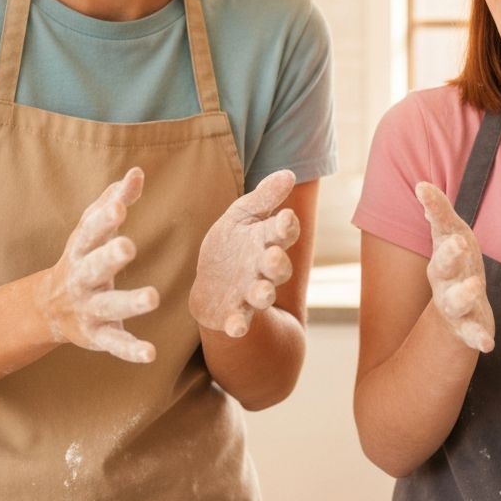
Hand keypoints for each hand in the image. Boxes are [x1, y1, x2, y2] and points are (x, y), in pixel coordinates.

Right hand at [36, 167, 158, 363]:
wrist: (49, 307)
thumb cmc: (82, 256)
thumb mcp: (92, 228)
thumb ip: (115, 200)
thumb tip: (137, 172)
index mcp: (81, 248)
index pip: (91, 230)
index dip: (104, 218)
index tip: (120, 205)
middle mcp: (82, 278)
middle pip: (94, 267)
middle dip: (109, 257)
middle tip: (128, 246)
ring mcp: (88, 308)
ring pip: (108, 306)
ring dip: (128, 303)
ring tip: (152, 298)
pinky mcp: (98, 335)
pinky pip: (115, 343)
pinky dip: (130, 350)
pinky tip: (151, 354)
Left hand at [189, 170, 298, 337]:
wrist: (211, 283)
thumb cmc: (232, 245)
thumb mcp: (242, 215)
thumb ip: (264, 197)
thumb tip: (289, 173)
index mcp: (268, 240)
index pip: (283, 232)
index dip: (286, 226)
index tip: (285, 217)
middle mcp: (264, 269)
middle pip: (279, 267)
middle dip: (278, 262)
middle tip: (273, 255)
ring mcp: (250, 293)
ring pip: (263, 295)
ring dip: (264, 293)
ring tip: (262, 291)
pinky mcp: (234, 314)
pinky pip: (240, 321)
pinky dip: (239, 325)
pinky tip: (235, 327)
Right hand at [416, 182, 494, 352]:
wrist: (456, 310)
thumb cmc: (456, 263)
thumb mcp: (451, 235)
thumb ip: (439, 211)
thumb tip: (421, 184)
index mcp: (441, 253)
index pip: (437, 228)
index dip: (433, 210)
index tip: (425, 190)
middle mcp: (443, 279)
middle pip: (443, 267)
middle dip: (450, 254)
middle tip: (461, 242)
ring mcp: (455, 304)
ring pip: (456, 301)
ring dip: (464, 293)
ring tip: (475, 287)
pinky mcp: (469, 327)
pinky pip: (472, 334)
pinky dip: (478, 338)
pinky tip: (487, 344)